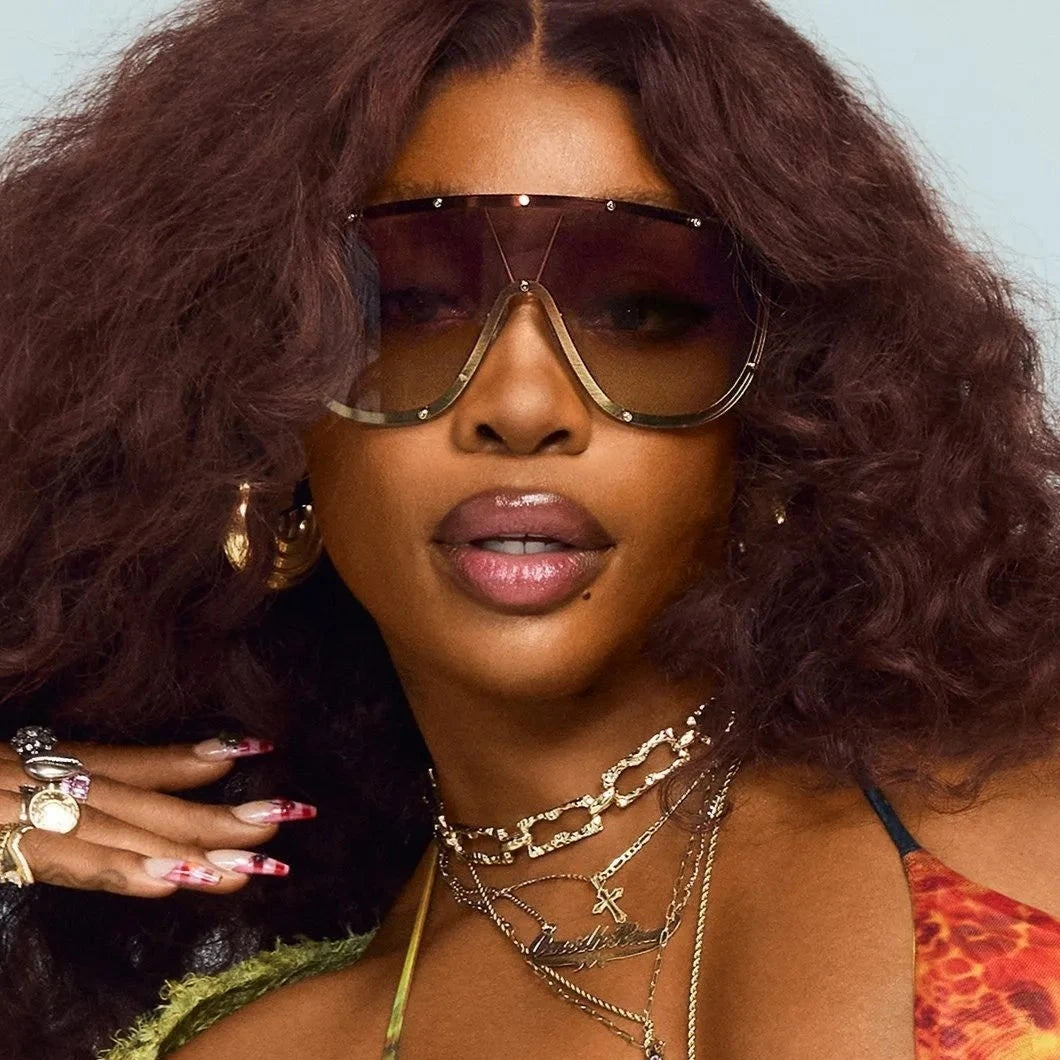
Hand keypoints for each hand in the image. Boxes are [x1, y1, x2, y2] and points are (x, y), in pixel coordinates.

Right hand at [0, 737, 314, 895]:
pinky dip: (123, 871)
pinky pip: (65, 859)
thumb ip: (46, 785)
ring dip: (195, 850)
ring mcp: (11, 806)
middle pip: (140, 799)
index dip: (189, 758)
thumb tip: (81, 807)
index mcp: (29, 760)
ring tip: (260, 863)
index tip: (254, 751)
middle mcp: (29, 777)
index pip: (122, 760)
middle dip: (219, 815)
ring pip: (119, 830)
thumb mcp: (7, 774)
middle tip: (295, 817)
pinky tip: (177, 883)